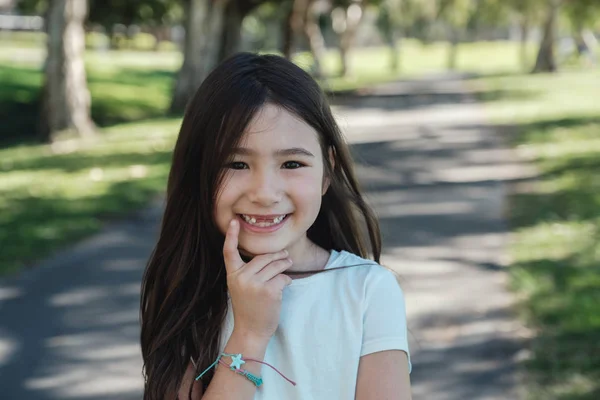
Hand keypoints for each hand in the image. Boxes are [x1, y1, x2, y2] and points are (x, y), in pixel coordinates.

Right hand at [223, 219, 292, 340]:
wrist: (251, 331)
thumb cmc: (249, 308)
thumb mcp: (242, 287)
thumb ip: (250, 272)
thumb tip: (273, 255)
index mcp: (233, 275)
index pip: (229, 252)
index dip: (232, 236)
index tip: (235, 222)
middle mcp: (242, 277)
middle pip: (263, 257)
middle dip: (278, 256)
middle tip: (286, 256)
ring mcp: (254, 284)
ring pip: (275, 265)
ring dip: (286, 263)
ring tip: (289, 264)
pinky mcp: (269, 290)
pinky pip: (283, 277)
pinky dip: (287, 280)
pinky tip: (285, 285)